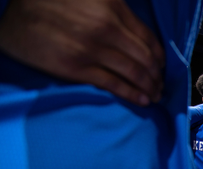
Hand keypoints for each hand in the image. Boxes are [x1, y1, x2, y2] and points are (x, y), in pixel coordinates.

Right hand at [0, 0, 164, 105]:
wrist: (14, 18)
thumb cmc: (52, 5)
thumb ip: (115, 12)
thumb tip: (138, 36)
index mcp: (112, 8)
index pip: (148, 38)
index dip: (160, 57)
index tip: (163, 68)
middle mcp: (107, 28)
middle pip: (144, 58)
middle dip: (157, 76)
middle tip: (162, 86)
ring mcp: (93, 49)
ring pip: (133, 72)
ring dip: (149, 87)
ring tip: (155, 96)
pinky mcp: (78, 68)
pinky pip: (113, 84)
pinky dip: (132, 94)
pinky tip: (142, 100)